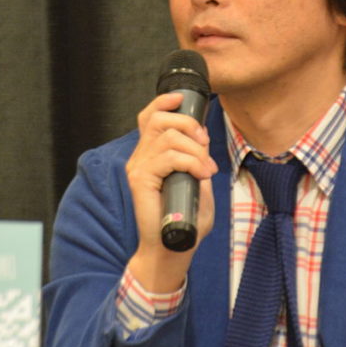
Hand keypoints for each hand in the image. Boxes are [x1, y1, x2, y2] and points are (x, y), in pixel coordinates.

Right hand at [125, 92, 216, 292]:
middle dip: (187, 124)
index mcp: (150, 154)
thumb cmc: (187, 216)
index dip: (164, 102)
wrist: (173, 247)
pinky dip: (191, 161)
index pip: (148, 116)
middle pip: (158, 119)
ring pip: (167, 137)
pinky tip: (201, 174)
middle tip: (205, 144)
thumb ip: (197, 158)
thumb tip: (202, 138)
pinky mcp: (141, 180)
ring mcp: (138, 167)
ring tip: (206, 169)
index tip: (182, 99)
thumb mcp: (197, 180)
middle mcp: (140, 157)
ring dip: (194, 149)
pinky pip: (168, 157)